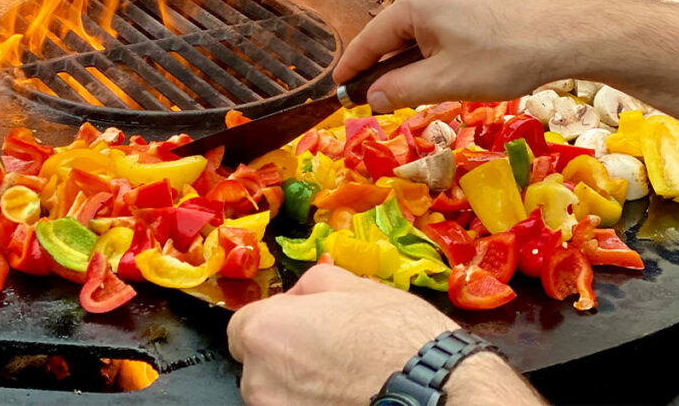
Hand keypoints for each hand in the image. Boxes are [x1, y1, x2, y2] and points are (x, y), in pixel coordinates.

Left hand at [227, 264, 542, 405]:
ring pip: (278, 393)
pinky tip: (347, 394)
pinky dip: (313, 403)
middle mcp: (261, 379)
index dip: (274, 322)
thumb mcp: (353, 285)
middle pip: (259, 362)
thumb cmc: (399, 338)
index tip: (298, 324)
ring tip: (343, 376)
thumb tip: (298, 294)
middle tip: (328, 349)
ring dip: (299, 385)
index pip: (241, 327)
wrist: (437, 390)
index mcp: (265, 332)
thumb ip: (310, 285)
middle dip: (286, 354)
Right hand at [333, 0, 576, 110]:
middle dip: (388, 64)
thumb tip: (371, 97)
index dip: (352, 65)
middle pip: (397, 31)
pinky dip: (441, 44)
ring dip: (418, 56)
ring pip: (425, 27)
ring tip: (425, 86)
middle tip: (383, 97)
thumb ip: (401, 89)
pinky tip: (457, 65)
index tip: (338, 86)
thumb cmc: (505, 56)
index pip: (370, 38)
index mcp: (415, 4)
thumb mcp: (446, 81)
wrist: (572, 31)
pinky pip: (449, 20)